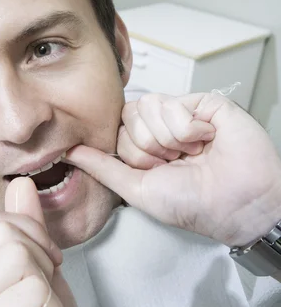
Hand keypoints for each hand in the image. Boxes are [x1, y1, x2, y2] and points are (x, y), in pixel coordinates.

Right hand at [0, 177, 91, 306]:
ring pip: (20, 259)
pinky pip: (33, 291)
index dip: (32, 239)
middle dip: (42, 264)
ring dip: (47, 291)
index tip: (42, 272)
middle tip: (40, 303)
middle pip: (7, 236)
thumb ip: (28, 230)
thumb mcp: (40, 274)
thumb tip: (22, 185)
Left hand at [66, 92, 280, 246]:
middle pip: (129, 115)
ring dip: (170, 140)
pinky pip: (175, 105)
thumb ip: (102, 167)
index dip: (132, 153)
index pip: (116, 129)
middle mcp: (162, 127)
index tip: (155, 171)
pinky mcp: (204, 103)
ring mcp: (183, 113)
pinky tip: (207, 140)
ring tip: (192, 153)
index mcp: (145, 146)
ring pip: (149, 107)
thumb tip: (70, 152)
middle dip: (149, 147)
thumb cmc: (193, 203)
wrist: (236, 203)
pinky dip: (189, 131)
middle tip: (175, 163)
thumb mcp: (136, 189)